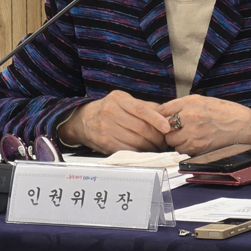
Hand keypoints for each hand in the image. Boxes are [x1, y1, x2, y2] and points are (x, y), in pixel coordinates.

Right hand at [57, 91, 172, 154]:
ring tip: (157, 146)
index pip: (141, 109)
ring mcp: (107, 129)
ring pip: (136, 140)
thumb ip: (143, 105)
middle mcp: (111, 113)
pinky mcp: (106, 143)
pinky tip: (145, 150)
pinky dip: (140, 151)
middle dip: (157, 137)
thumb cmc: (108, 109)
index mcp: (118, 99)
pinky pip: (129, 149)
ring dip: (151, 146)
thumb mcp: (122, 100)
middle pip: (141, 127)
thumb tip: (165, 113)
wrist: (83, 120)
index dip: (156, 119)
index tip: (167, 127)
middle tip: (164, 141)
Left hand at [156, 95, 250, 155]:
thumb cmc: (223, 112)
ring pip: (172, 141)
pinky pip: (182, 150)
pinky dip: (185, 147)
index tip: (162, 119)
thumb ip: (182, 105)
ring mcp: (193, 133)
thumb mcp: (201, 100)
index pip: (163, 110)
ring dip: (176, 140)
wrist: (242, 125)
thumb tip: (164, 112)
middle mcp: (189, 117)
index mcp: (190, 103)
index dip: (161, 115)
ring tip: (186, 135)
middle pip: (165, 127)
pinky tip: (193, 141)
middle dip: (168, 129)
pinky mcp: (198, 147)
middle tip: (175, 129)